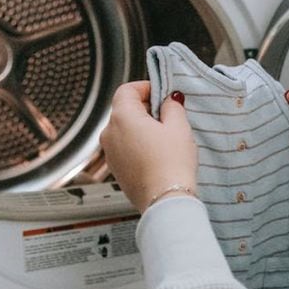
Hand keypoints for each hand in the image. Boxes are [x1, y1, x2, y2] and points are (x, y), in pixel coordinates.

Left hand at [100, 81, 197, 213]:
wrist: (165, 200)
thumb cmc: (171, 166)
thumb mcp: (179, 127)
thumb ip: (172, 107)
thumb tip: (170, 100)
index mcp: (122, 117)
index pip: (127, 89)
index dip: (145, 87)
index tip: (161, 93)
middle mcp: (109, 133)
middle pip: (124, 109)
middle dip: (146, 108)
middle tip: (169, 116)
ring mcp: (110, 153)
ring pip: (125, 130)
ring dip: (142, 128)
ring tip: (165, 139)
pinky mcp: (116, 169)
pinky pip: (125, 148)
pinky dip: (138, 145)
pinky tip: (157, 154)